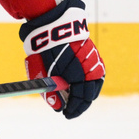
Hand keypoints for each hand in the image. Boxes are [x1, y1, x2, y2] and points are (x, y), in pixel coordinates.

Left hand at [19, 0, 105, 118]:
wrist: (53, 24)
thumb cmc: (45, 49)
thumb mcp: (43, 73)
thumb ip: (51, 92)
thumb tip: (58, 109)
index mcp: (78, 75)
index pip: (79, 99)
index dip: (73, 109)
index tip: (66, 115)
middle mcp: (90, 69)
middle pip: (90, 94)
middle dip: (80, 104)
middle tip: (71, 109)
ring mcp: (94, 60)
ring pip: (95, 84)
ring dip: (87, 94)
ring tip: (77, 99)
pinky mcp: (94, 53)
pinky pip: (96, 73)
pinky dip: (90, 82)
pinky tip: (81, 85)